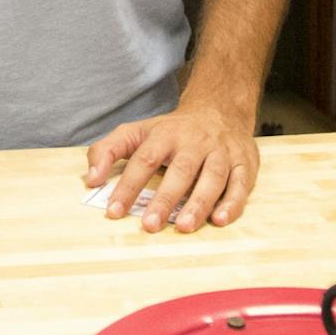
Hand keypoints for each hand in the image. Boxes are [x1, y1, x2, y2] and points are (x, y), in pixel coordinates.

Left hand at [83, 102, 257, 232]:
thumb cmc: (172, 130)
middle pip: (181, 170)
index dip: (128, 186)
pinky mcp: (245, 163)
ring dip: (199, 203)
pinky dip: (233, 202)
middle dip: (165, 198)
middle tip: (150, 225)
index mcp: (165, 134)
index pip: (144, 159)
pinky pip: (242, 183)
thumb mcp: (137, 132)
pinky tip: (220, 220)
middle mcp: (195, 142)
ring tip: (184, 226)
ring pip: (213, 177)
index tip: (114, 211)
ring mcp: (222, 152)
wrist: (219, 109)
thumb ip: (108, 151)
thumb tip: (90, 179)